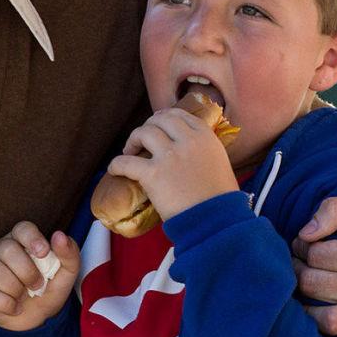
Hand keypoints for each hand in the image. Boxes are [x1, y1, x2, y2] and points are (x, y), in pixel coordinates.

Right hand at [0, 221, 81, 331]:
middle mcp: (1, 250)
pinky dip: (7, 304)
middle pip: (7, 249)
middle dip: (27, 271)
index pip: (22, 228)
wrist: (37, 319)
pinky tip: (15, 307)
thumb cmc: (49, 289)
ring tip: (25, 296)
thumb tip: (60, 236)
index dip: (32, 238)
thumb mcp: (67, 274)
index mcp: (22, 241)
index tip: (43, 253)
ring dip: (16, 288)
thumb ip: (69, 254)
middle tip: (38, 285)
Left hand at [106, 108, 238, 222]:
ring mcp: (169, 156)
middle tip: (142, 139)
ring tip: (130, 151)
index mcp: (205, 137)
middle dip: (148, 126)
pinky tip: (114, 169)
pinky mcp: (153, 174)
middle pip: (160, 120)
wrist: (215, 220)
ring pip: (143, 133)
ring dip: (133, 140)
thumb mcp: (220, 163)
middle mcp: (188, 141)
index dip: (164, 117)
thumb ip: (205, 151)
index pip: (180, 115)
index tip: (157, 124)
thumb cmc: (221, 199)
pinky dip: (116, 164)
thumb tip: (193, 150)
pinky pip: (126, 162)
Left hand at [292, 205, 336, 336]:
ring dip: (308, 313)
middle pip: (317, 287)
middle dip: (298, 275)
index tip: (303, 247)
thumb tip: (304, 233)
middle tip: (296, 270)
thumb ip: (335, 210)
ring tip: (305, 300)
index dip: (302, 248)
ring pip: (332, 321)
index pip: (316, 256)